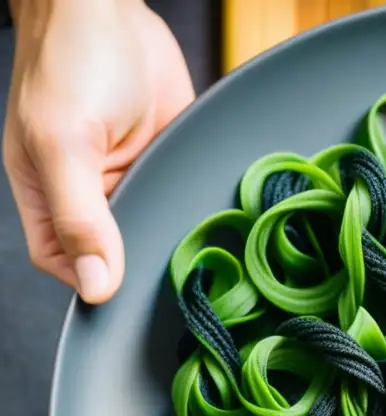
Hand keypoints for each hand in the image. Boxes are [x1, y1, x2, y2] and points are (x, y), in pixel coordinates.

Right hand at [3, 0, 193, 303]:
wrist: (110, 8)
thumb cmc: (71, 62)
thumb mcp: (65, 145)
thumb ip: (79, 217)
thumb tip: (94, 285)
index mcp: (48, 196)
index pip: (67, 263)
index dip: (96, 283)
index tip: (131, 299)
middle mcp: (91, 193)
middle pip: (118, 253)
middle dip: (144, 265)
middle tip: (179, 279)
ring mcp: (133, 177)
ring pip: (155, 227)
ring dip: (175, 236)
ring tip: (205, 254)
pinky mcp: (168, 160)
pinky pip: (183, 196)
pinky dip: (198, 208)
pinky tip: (219, 219)